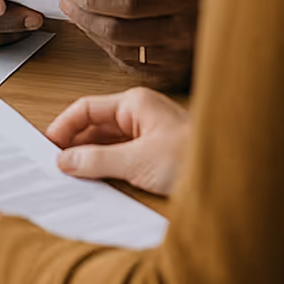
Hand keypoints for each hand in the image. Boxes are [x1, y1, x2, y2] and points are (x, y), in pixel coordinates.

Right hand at [46, 86, 189, 195]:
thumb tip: (66, 160)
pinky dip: (106, 166)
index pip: (86, 108)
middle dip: (74, 144)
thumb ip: (97, 160)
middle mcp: (139, 114)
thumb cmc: (196, 158)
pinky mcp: (154, 154)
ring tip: (72, 175)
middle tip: (56, 164)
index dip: (63, 126)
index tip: (47, 145)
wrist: (236, 177)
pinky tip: (97, 180)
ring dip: (90, 157)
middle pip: (95, 125)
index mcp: (134, 103)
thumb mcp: (138, 161)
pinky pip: (120, 156)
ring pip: (107, 142)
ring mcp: (147, 134)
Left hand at [59, 0, 208, 90]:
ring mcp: (181, 58)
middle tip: (69, 5)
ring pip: (123, 52)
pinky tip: (102, 36)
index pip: (129, 4)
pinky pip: (135, 67)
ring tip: (81, 18)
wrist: (239, 11)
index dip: (97, 0)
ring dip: (95, 35)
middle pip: (121, 31)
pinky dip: (112, 51)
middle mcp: (183, 33)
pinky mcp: (178, 75)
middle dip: (86, 18)